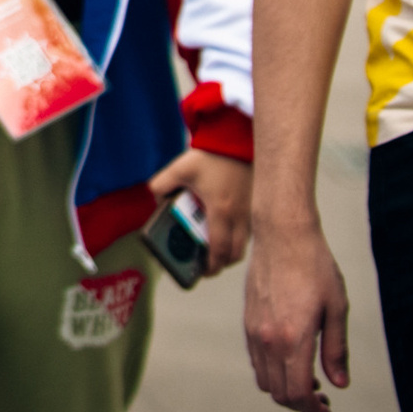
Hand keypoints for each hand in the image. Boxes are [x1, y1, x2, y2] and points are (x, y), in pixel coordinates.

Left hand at [150, 147, 251, 271]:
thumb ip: (161, 184)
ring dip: (230, 251)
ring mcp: (251, 212)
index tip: (202, 271)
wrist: (237, 140)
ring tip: (215, 248)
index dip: (212, 266)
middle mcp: (239, 216)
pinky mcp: (256, 205)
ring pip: (244, 244)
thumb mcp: (180, 168)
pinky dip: (238, 237)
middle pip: (236, 254)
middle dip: (222, 264)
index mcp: (221, 211)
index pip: (220, 250)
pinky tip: (226, 228)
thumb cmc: (211, 156)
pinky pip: (249, 231)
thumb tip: (156, 198)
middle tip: (208, 264)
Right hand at [243, 217, 348, 411]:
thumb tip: (339, 383)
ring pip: (265, 380)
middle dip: (301, 404)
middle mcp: (269, 340)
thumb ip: (336, 350)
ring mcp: (255, 331)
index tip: (327, 410)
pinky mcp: (248, 321)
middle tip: (322, 399)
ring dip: (285, 389)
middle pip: (279, 393)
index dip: (313, 410)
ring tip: (308, 380)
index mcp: (294, 339)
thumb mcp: (337, 308)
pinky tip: (291, 360)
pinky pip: (256, 360)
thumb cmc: (315, 267)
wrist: (283, 235)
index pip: (298, 393)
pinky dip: (272, 372)